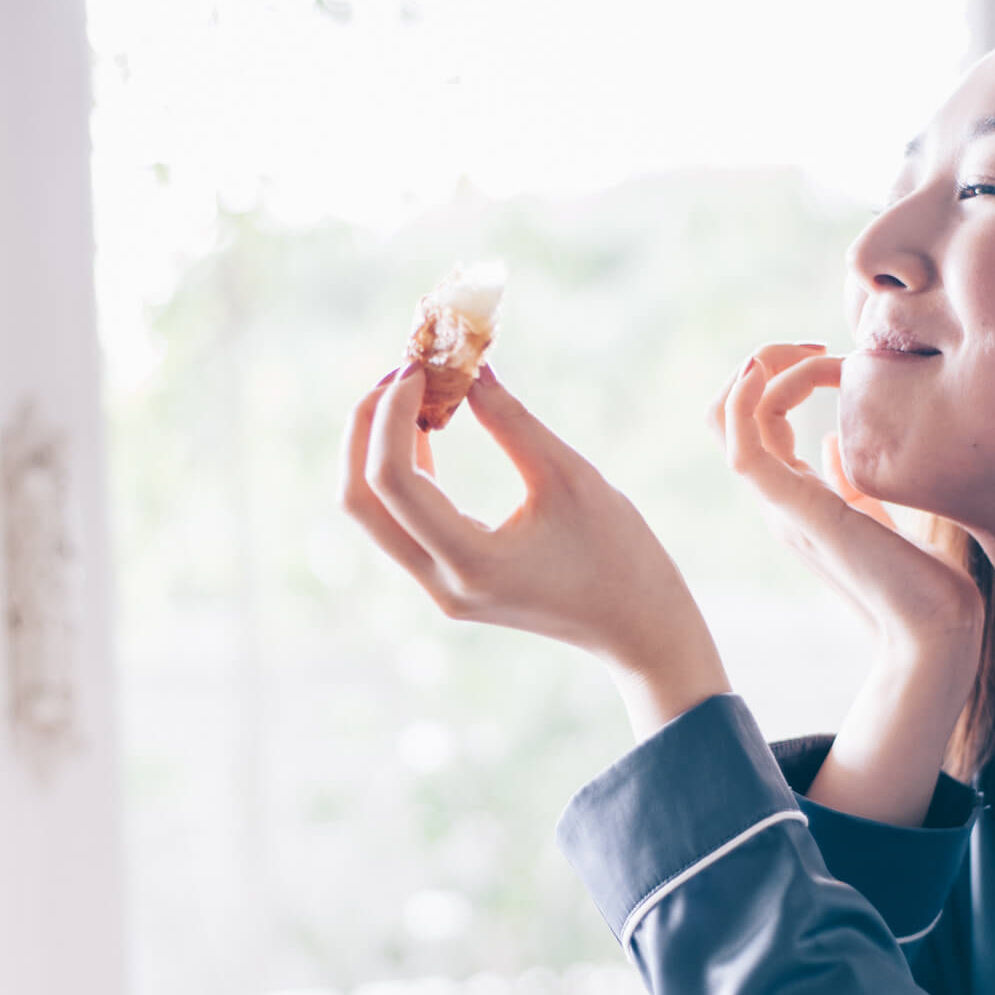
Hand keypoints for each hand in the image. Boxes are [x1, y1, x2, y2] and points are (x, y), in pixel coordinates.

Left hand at [340, 361, 729, 734]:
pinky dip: (401, 470)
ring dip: (378, 447)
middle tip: (401, 374)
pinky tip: (428, 429)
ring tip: (417, 392)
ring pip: (371, 513)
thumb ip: (511, 422)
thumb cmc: (619, 553)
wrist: (636, 628)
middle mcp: (441, 583)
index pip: (395, 481)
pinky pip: (398, 521)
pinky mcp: (445, 582)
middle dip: (365, 429)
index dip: (393, 414)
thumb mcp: (571, 477)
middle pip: (358, 502)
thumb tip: (468, 367)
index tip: (419, 367)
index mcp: (472, 562)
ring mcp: (438, 589)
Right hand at [712, 343, 981, 824]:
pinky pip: (741, 445)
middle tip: (816, 347)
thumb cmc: (922, 580)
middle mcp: (779, 499)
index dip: (787, 376)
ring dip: (762, 370)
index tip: (836, 358)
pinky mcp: (792, 507)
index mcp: (798, 498)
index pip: (761, 422)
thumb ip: (854, 481)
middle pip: (732, 416)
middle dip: (765, 363)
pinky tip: (767, 369)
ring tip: (811, 353)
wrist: (934, 628)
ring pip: (729, 421)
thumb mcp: (884, 513)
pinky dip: (742, 400)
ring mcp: (780, 504)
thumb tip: (834, 444)